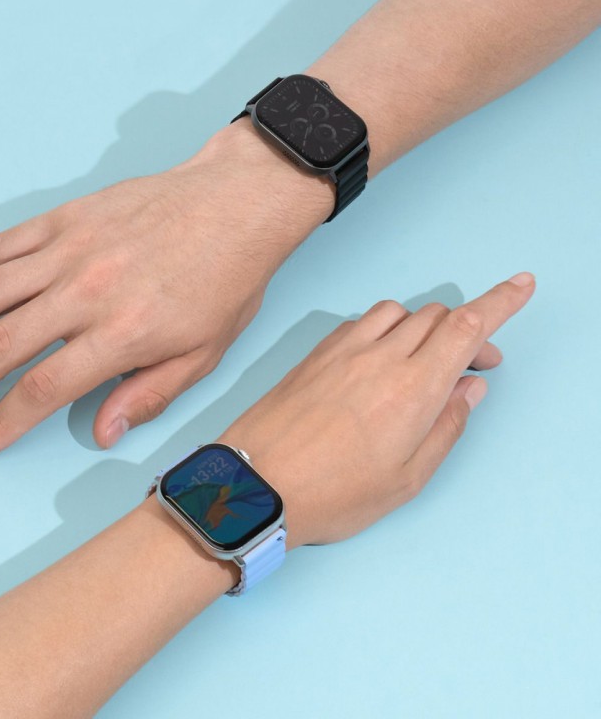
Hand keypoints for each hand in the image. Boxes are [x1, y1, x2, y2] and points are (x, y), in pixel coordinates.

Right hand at [0, 120, 334, 456]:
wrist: (236, 206)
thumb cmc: (227, 281)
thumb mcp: (204, 354)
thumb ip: (149, 394)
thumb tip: (102, 431)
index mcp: (123, 333)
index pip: (42, 389)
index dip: (1, 421)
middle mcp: (86, 291)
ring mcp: (72, 248)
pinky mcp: (68, 216)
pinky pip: (6, 247)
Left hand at [219, 273, 534, 548]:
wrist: (256, 485)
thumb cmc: (332, 494)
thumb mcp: (405, 479)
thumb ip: (445, 427)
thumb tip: (469, 388)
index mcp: (412, 388)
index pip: (467, 327)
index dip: (501, 301)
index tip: (522, 285)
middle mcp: (380, 357)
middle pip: (437, 316)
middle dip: (466, 331)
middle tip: (471, 366)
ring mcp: (343, 350)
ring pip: (398, 312)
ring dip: (423, 327)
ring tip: (423, 361)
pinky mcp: (316, 353)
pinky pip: (361, 322)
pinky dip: (383, 329)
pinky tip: (378, 358)